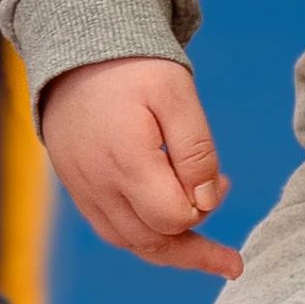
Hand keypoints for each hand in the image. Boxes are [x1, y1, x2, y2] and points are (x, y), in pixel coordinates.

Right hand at [43, 57, 240, 276]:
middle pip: (153, 243)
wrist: (75, 51)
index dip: (203, 210)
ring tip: (205, 252)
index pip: (173, 219)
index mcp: (127, 161)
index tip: (222, 180)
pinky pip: (110, 228)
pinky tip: (165, 227)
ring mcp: (84, 189)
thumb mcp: (176, 94)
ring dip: (170, 249)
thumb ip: (196, 151)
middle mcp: (100, 185)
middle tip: (229, 252)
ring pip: (130, 242)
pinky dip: (142, 236)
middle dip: (195, 245)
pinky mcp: (77, 187)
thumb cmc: (132, 68)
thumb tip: (206, 201)